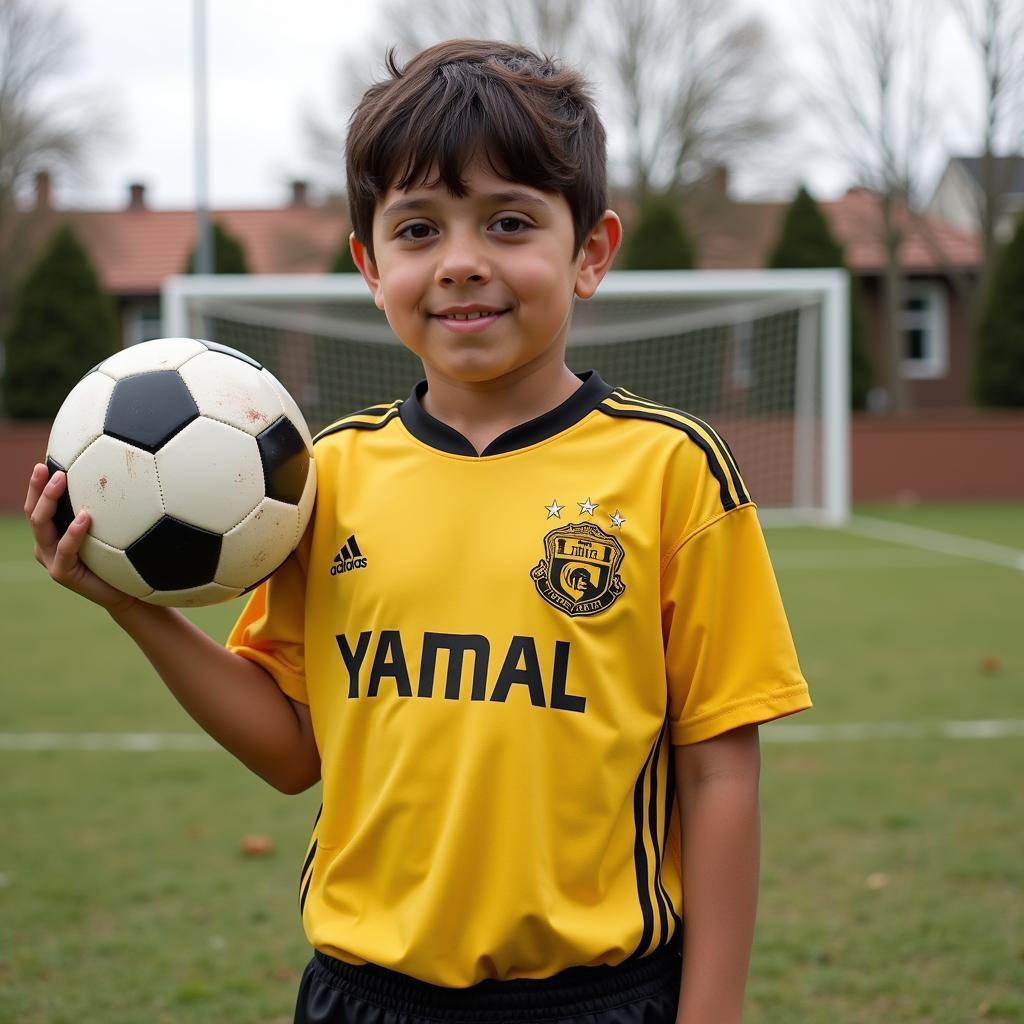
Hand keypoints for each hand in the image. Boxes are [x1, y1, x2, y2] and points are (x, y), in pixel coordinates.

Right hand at [25, 463, 138, 613]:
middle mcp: (47, 544)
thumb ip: (109, 509)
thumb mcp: (113, 530)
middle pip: (33, 511)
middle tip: (47, 466)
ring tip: (61, 480)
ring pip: (41, 525)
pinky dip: (73, 532)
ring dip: (49, 500)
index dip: (37, 484)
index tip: (45, 460)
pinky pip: (65, 549)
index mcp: (54, 532)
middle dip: (37, 487)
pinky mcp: (61, 573)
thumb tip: (122, 472)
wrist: (127, 593)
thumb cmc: (121, 560)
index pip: (38, 504)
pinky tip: (85, 517)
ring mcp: (51, 559)